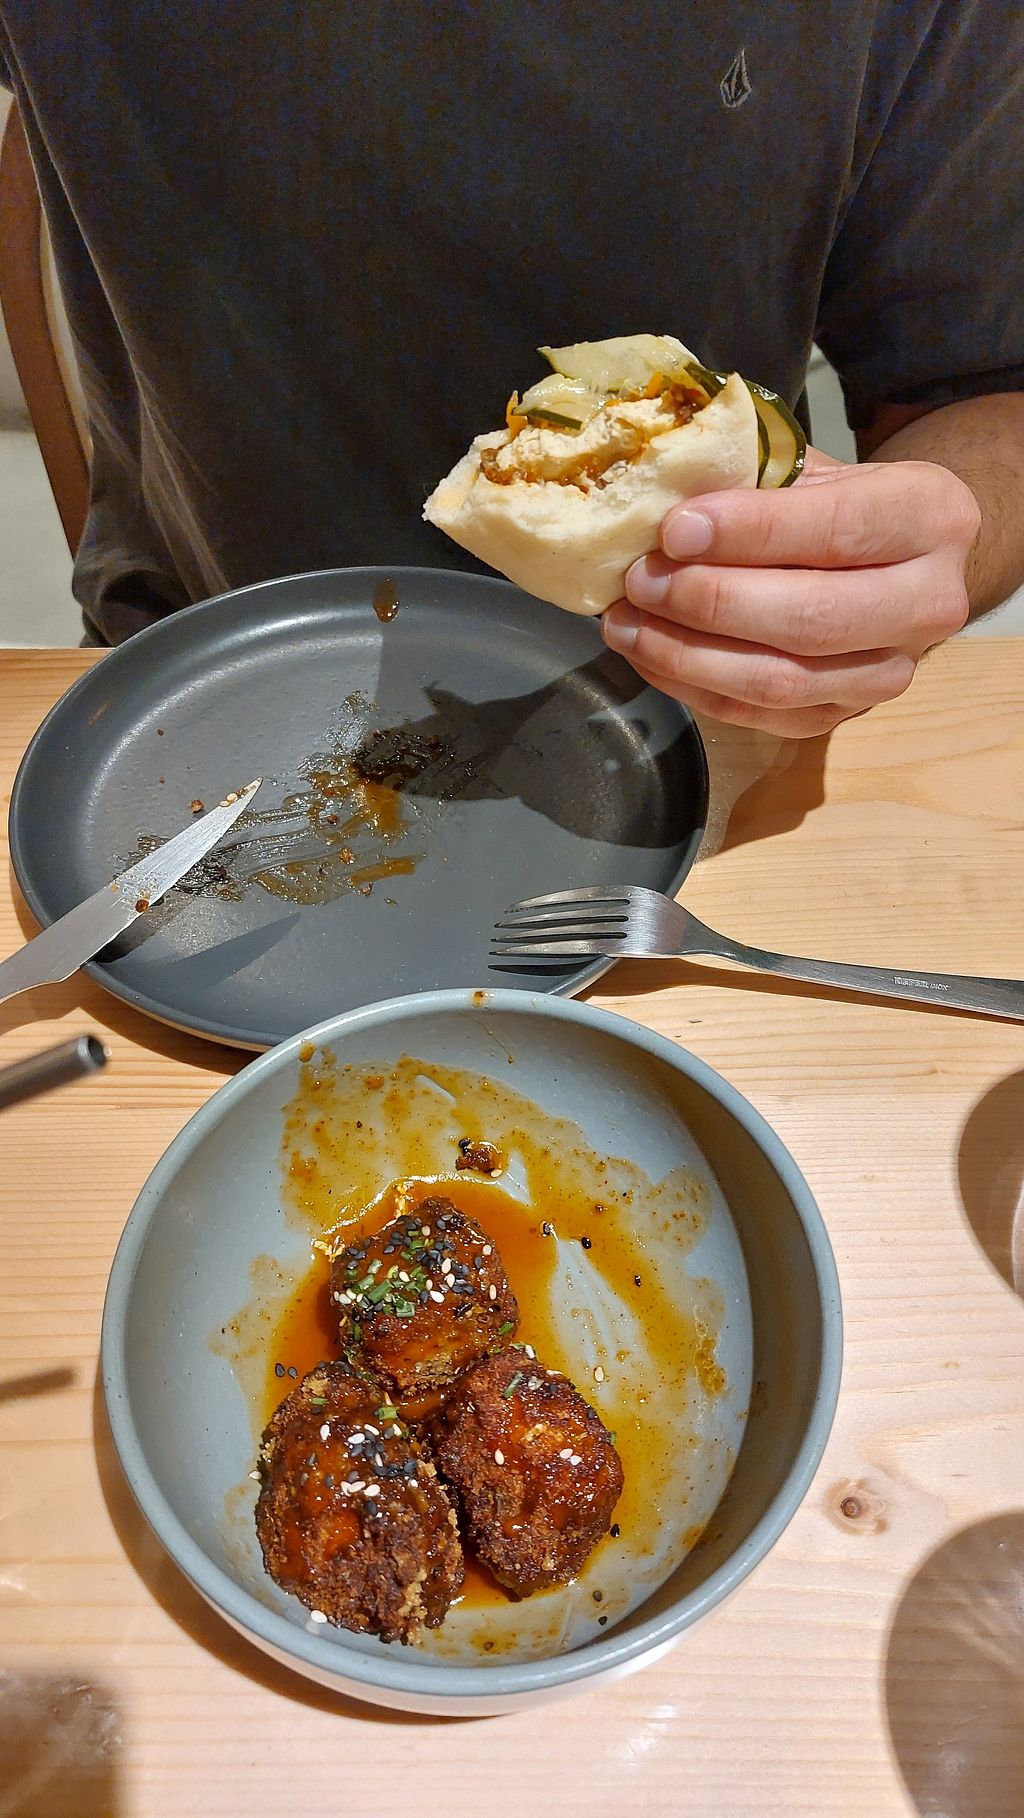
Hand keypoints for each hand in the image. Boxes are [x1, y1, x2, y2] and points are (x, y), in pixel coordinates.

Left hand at [600, 450, 980, 736]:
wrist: (893, 562)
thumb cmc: (840, 504)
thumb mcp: (813, 470)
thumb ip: (754, 481)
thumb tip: (658, 498)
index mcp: (929, 518)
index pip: (837, 529)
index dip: (750, 533)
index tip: (674, 529)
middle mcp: (926, 604)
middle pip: (809, 619)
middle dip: (709, 602)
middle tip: (640, 579)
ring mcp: (887, 673)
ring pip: (779, 681)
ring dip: (687, 655)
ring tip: (626, 622)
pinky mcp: (840, 717)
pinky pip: (756, 715)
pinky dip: (690, 687)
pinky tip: (647, 652)